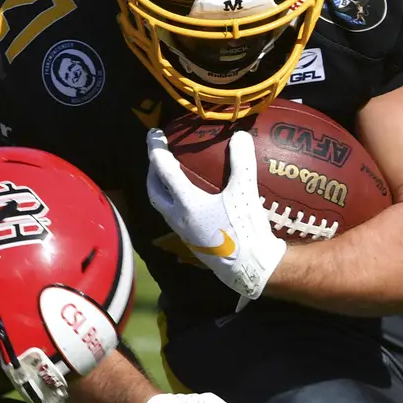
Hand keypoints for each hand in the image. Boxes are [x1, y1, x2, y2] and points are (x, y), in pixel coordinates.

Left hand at [146, 127, 286, 303]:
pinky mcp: (192, 240)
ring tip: (171, 175)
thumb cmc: (245, 230)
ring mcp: (183, 231)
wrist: (251, 267)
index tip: (153, 134)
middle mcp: (178, 218)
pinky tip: (192, 197)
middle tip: (158, 156)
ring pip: (162, 205)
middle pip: (154, 191)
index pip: (164, 170)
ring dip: (161, 188)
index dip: (156, 150)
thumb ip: (242, 163)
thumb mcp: (246, 193)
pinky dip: (175, 201)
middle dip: (152, 171)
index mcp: (186, 203)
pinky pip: (175, 215)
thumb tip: (240, 136)